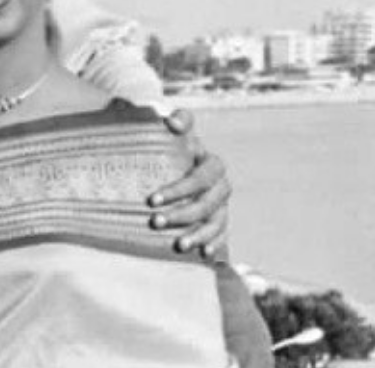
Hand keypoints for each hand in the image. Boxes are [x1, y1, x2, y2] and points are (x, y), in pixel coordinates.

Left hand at [148, 109, 230, 258]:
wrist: (171, 159)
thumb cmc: (166, 142)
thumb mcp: (166, 126)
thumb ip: (173, 119)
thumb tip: (171, 122)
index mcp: (210, 161)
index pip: (200, 176)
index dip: (179, 189)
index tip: (151, 200)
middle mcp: (220, 183)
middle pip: (206, 202)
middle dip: (182, 214)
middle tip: (154, 222)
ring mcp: (222, 203)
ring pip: (216, 221)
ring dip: (198, 234)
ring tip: (178, 245)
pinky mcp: (219, 219)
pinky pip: (223, 234)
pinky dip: (214, 244)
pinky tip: (202, 254)